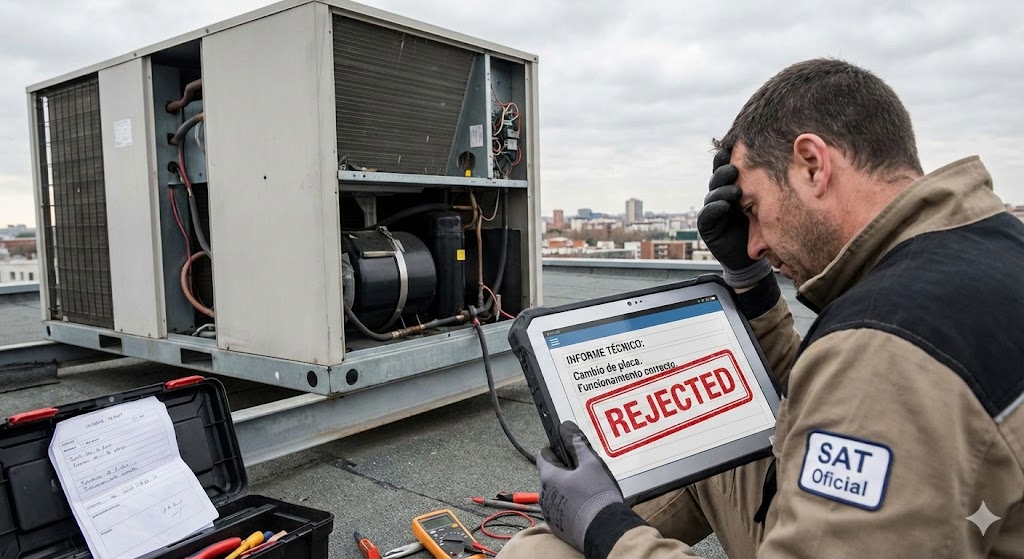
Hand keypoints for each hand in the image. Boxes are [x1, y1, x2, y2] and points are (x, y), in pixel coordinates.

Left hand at [538, 422, 622, 551]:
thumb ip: (578, 445)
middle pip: (549, 475)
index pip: (543, 456)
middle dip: (562, 471)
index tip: (565, 450)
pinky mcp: (557, 526)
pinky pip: (559, 510)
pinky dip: (567, 505)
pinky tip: (584, 505)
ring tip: (585, 489)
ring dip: (564, 489)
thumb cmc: (596, 495)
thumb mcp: (591, 464)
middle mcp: (544, 495)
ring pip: (553, 494)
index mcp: (549, 477)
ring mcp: (549, 512)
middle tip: (581, 470)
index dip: (554, 450)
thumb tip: (569, 430)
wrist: (604, 530)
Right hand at [697, 149, 770, 287]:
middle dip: (725, 170)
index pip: (731, 167)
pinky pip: (707, 213)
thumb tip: (786, 159)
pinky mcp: (707, 225)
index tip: (739, 147)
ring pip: (713, 193)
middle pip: (719, 176)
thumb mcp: (769, 203)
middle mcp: (722, 195)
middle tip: (734, 167)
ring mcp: (713, 209)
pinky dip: (715, 207)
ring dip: (722, 189)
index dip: (732, 157)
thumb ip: (769, 186)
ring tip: (734, 189)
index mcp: (735, 186)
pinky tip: (725, 205)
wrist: (753, 258)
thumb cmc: (764, 228)